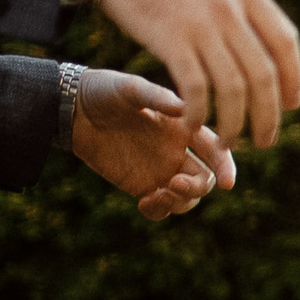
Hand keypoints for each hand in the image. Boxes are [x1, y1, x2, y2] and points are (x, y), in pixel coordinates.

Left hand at [70, 69, 236, 218]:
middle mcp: (177, 150)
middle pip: (205, 178)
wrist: (72, 109)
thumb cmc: (104, 90)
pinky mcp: (140, 185)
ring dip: (180, 202)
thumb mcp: (129, 88)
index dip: (225, 166)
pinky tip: (144, 203)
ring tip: (157, 195)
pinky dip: (159, 211)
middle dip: (198, 187)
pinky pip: (160, 208)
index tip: (227, 183)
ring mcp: (159, 170)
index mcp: (183, 126)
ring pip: (187, 198)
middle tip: (174, 184)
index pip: (215, 148)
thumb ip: (156, 97)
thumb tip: (185, 108)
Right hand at [76, 0, 299, 149]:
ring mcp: (202, 23)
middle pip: (264, 74)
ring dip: (236, 124)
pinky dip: (199, 114)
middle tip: (266, 141)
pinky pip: (197, 89)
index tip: (291, 105)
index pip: (286, 43)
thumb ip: (241, 7)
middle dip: (269, 115)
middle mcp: (230, 7)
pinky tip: (192, 126)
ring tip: (229, 143)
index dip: (293, 79)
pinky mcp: (171, 39)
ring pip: (234, 89)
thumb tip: (265, 47)